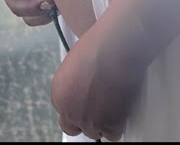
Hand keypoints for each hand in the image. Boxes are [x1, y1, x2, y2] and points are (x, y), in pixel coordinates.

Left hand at [50, 20, 144, 141]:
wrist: (114, 49)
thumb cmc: (98, 46)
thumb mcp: (75, 62)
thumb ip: (75, 81)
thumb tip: (83, 86)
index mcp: (58, 94)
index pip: (63, 112)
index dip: (76, 108)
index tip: (85, 103)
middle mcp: (69, 110)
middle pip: (75, 126)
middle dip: (86, 120)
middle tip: (97, 110)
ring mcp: (88, 120)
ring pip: (95, 132)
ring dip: (103, 122)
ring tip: (112, 106)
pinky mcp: (108, 124)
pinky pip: (113, 134)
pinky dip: (118, 125)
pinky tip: (121, 111)